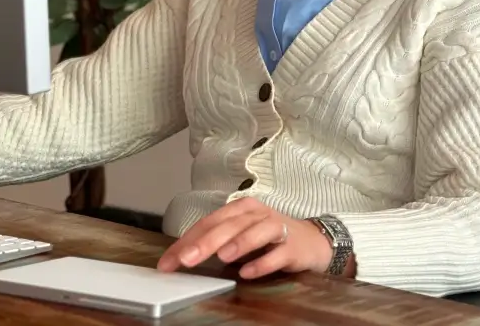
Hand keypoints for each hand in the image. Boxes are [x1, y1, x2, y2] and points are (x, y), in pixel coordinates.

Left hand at [157, 198, 332, 278]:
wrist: (310, 241)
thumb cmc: (269, 238)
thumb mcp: (241, 234)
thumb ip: (217, 241)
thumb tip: (183, 255)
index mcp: (241, 209)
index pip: (209, 222)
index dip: (187, 240)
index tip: (168, 261)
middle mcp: (257, 214)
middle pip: (229, 225)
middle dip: (206, 242)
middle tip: (186, 259)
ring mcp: (276, 228)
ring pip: (255, 232)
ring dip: (238, 244)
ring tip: (222, 257)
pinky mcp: (292, 246)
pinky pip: (276, 254)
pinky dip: (262, 262)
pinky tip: (249, 271)